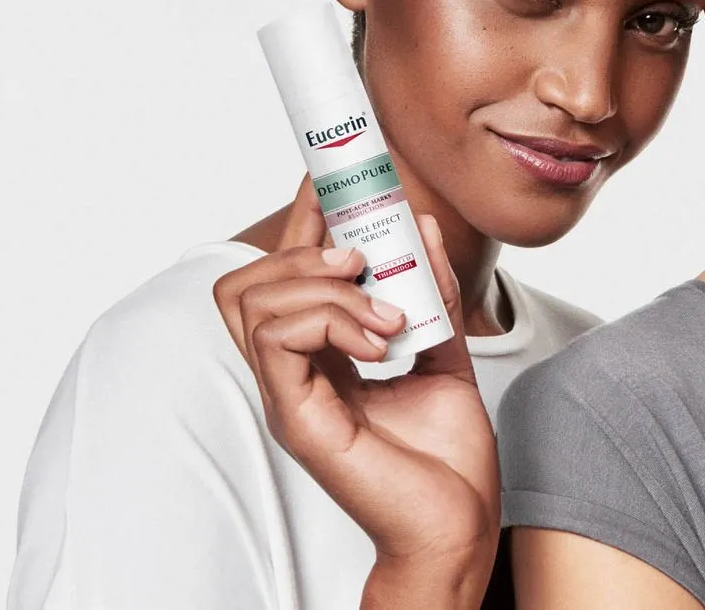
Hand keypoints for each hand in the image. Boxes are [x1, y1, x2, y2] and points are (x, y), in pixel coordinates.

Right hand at [212, 178, 499, 604]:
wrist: (460, 525)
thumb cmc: (447, 457)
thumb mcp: (445, 350)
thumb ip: (430, 289)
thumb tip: (418, 222)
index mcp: (319, 358)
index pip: (284, 276)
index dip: (301, 220)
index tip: (334, 179)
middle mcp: (292, 374)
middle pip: (245, 283)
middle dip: (301, 246)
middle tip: (360, 254)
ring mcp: (288, 396)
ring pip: (253, 302)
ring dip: (323, 287)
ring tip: (383, 311)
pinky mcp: (298, 418)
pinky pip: (277, 339)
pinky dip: (329, 320)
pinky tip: (378, 338)